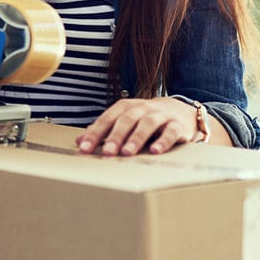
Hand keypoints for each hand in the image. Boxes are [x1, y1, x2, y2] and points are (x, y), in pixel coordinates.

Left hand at [76, 98, 198, 156]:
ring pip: (148, 124)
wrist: (179, 111)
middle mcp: (142, 108)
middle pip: (127, 120)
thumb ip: (103, 130)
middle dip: (115, 136)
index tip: (85, 148)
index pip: (108, 118)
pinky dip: (163, 141)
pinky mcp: (177, 125)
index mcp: (126, 107)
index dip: (96, 133)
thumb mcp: (124, 121)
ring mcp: (161, 115)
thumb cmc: (145, 118)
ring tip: (127, 152)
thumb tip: (80, 141)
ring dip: (136, 138)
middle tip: (107, 152)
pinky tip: (155, 151)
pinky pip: (170, 132)